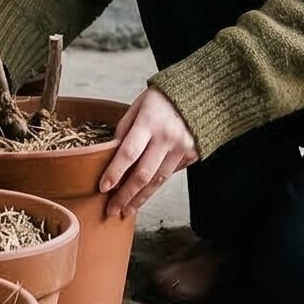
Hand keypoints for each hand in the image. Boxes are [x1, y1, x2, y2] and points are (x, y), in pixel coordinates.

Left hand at [97, 87, 198, 220]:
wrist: (201, 94)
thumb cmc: (163, 98)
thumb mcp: (138, 105)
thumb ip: (124, 129)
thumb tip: (112, 154)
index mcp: (150, 121)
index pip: (129, 152)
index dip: (115, 172)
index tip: (103, 188)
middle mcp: (167, 137)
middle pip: (143, 174)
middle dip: (125, 195)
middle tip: (112, 209)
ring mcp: (182, 148)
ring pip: (158, 181)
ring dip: (140, 198)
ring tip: (126, 209)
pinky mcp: (191, 155)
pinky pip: (170, 175)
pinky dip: (156, 186)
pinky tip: (144, 195)